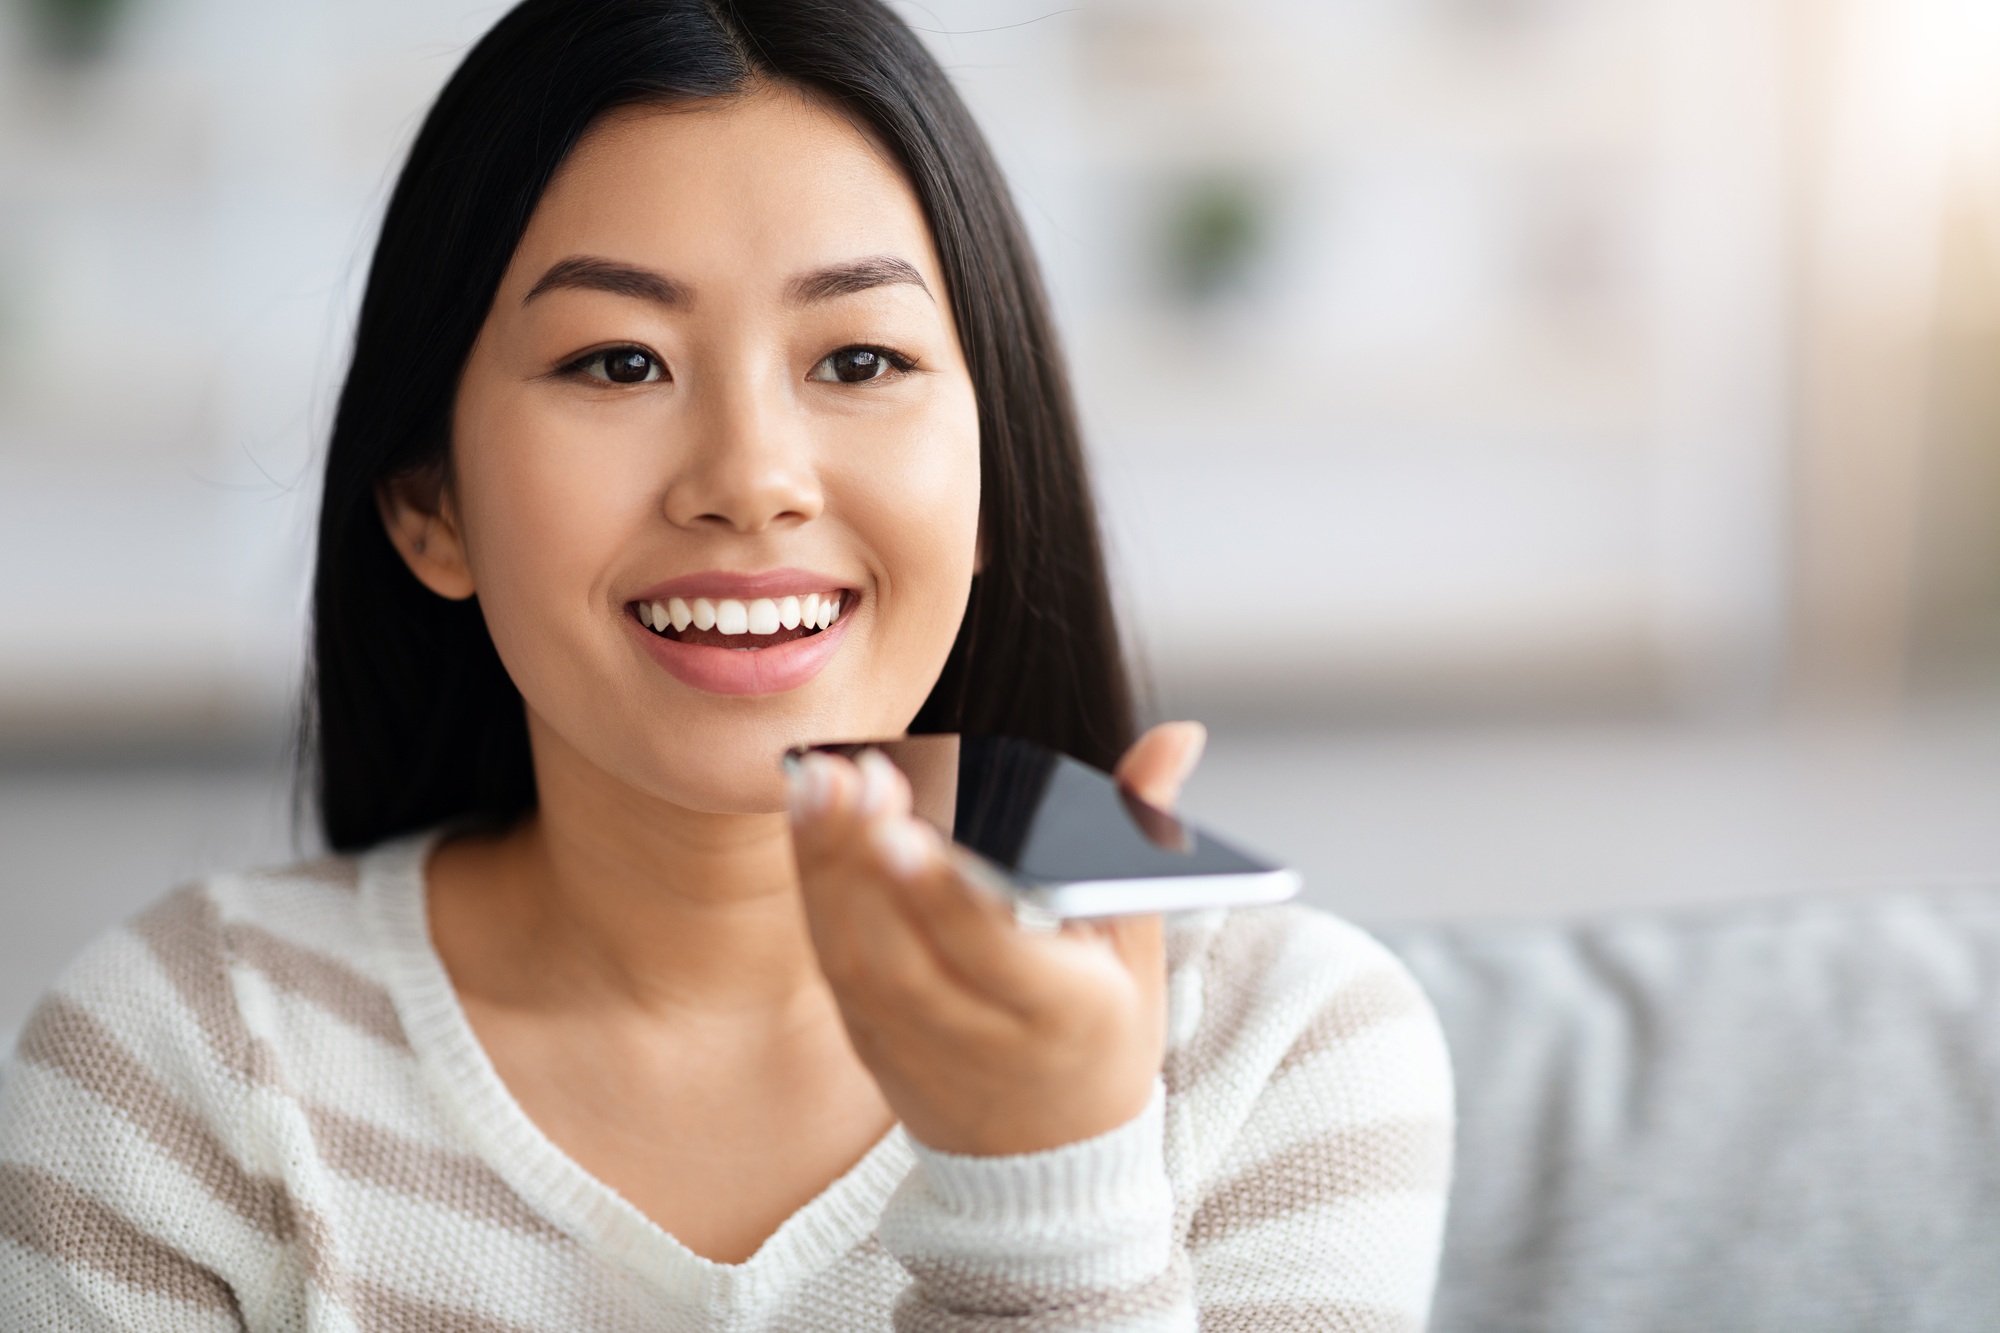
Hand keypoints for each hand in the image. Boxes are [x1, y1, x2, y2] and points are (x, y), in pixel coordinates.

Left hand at [788, 723, 1207, 1156]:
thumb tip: (1176, 735)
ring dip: (830, 863)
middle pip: (908, 952)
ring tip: (823, 780)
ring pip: (858, 955)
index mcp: (1065, 1015)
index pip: (993, 953)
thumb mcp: (1138, 939)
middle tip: (860, 775)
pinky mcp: (869, 1044)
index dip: (944, 895)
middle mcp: (982, 1040)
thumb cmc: (1103, 1028)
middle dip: (871, 860)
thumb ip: (1140, 830)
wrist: (1050, 1159)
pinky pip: (834, 961)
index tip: (907, 831)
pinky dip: (817, 886)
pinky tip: (812, 816)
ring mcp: (915, 1048)